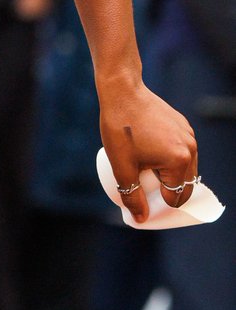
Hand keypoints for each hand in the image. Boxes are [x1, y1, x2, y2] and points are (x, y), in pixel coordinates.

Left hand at [98, 79, 197, 223]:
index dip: (160, 206)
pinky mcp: (182, 125)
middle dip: (166, 192)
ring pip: (183, 167)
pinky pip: (180, 150)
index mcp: (180, 161)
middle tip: (143, 191)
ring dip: (168, 175)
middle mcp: (191, 148)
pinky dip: (169, 158)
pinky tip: (150, 154)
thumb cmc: (119, 128)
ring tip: (144, 172)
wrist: (122, 90)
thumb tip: (140, 219)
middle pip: (183, 184)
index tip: (143, 202)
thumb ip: (131, 195)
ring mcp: (188, 135)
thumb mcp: (121, 166)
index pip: (176, 198)